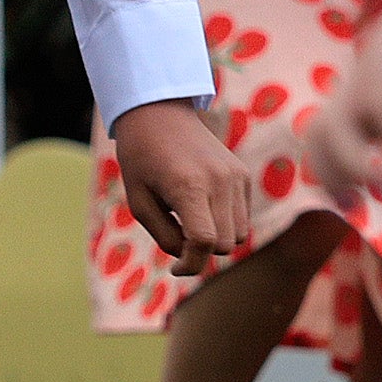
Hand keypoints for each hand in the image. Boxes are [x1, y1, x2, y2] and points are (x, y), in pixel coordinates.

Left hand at [107, 99, 260, 275]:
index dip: (191, 264)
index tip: (175, 268)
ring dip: (217, 238)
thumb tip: (190, 257)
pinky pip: (242, 217)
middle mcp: (220, 181)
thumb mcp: (139, 202)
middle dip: (202, 251)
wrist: (159, 113)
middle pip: (225, 245)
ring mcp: (235, 176)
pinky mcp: (242, 174)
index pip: (204, 242)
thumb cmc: (141, 159)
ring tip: (189, 220)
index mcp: (189, 186)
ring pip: (240, 235)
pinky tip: (202, 205)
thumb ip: (164, 236)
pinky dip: (226, 222)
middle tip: (177, 237)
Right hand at [306, 0, 381, 202]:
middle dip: (354, 164)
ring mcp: (360, 95)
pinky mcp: (368, 114)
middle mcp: (363, 76)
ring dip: (332, 175)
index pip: (381, 102)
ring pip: (320, 138)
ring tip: (358, 210)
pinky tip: (358, 202)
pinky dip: (338, 175)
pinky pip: (334, 146)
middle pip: (331, 125)